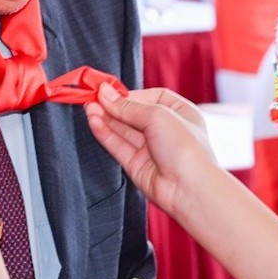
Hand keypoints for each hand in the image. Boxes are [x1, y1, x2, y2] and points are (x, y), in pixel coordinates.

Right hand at [84, 83, 220, 220]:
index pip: (150, 97)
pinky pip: (118, 145)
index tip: (109, 90)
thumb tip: (106, 94)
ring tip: (89, 108)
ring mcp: (152, 148)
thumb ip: (128, 106)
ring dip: (105, 118)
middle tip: (92, 97)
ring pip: (123, 130)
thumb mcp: (158, 115)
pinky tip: (94, 122)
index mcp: (180, 113)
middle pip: (133, 113)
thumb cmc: (187, 150)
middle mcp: (166, 130)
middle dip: (113, 106)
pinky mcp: (138, 165)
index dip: (129, 94)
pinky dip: (105, 133)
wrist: (189, 188)